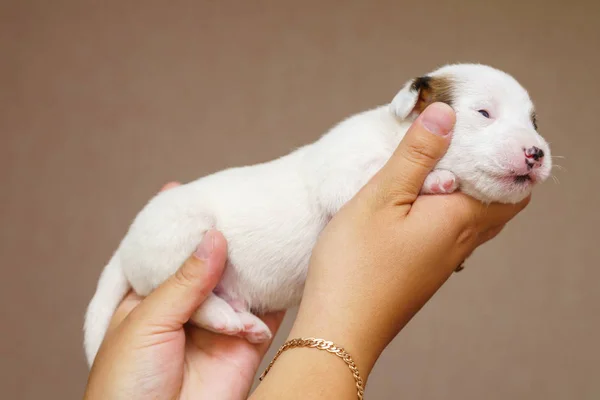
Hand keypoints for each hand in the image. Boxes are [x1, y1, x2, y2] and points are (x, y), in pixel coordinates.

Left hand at [84, 182, 285, 399]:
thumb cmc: (127, 386)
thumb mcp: (146, 323)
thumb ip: (184, 282)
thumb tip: (214, 238)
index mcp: (149, 298)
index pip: (164, 253)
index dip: (174, 226)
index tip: (186, 190)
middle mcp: (186, 307)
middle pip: (208, 264)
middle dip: (222, 237)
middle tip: (240, 203)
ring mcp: (218, 324)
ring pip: (239, 283)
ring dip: (252, 261)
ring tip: (267, 226)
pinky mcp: (245, 344)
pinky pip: (265, 313)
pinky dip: (278, 292)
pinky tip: (286, 265)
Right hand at [287, 103, 529, 377]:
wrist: (339, 329)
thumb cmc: (355, 265)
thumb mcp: (381, 197)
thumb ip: (416, 155)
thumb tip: (446, 114)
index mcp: (460, 220)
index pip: (509, 183)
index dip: (500, 153)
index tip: (470, 129)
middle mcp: (461, 243)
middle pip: (497, 203)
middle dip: (486, 171)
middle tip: (453, 144)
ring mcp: (444, 262)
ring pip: (473, 219)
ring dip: (463, 191)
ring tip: (431, 167)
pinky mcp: (425, 272)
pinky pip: (451, 234)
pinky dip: (444, 210)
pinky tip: (412, 203)